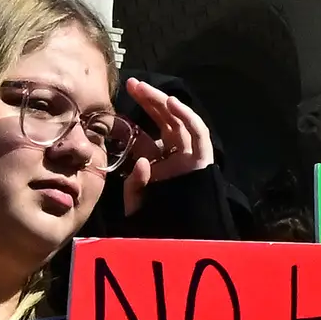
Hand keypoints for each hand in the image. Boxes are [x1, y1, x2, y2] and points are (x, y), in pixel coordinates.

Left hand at [113, 77, 215, 214]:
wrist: (180, 236)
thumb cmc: (155, 220)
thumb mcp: (136, 202)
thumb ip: (134, 185)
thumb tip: (142, 162)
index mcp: (156, 161)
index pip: (145, 134)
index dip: (133, 118)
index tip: (116, 103)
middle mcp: (174, 154)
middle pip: (162, 120)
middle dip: (148, 100)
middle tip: (131, 83)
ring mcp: (189, 155)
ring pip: (178, 121)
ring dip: (162, 102)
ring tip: (145, 88)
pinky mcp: (203, 158)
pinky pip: (198, 132)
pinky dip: (187, 116)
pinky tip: (172, 102)